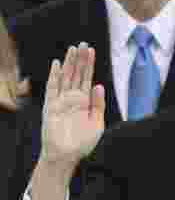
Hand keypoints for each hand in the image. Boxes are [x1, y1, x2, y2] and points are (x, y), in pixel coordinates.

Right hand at [29, 44, 104, 199]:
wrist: (67, 156)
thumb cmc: (83, 143)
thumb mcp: (97, 122)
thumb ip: (98, 104)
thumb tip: (98, 85)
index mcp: (85, 102)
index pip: (87, 78)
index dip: (89, 65)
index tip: (91, 50)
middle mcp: (72, 98)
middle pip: (76, 74)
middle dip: (80, 59)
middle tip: (84, 43)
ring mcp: (61, 101)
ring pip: (66, 77)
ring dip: (69, 63)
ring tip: (73, 48)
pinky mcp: (52, 106)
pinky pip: (53, 88)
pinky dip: (55, 75)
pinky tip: (58, 64)